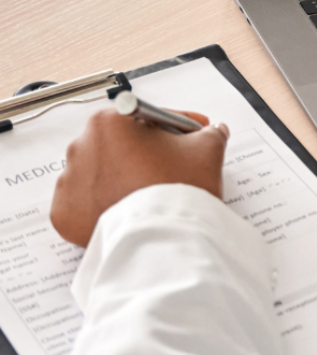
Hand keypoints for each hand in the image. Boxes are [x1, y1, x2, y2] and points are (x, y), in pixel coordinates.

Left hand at [50, 110, 229, 246]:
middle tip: (175, 164)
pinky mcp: (65, 214)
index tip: (191, 133)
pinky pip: (88, 203)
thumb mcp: (207, 150)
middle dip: (148, 151)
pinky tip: (132, 207)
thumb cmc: (178, 189)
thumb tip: (213, 132)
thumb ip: (211, 133)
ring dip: (126, 176)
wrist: (161, 237)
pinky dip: (107, 204)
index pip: (150, 116)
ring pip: (104, 172)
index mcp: (110, 122)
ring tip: (153, 191)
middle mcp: (81, 146)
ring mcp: (69, 182)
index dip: (178, 124)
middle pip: (122, 143)